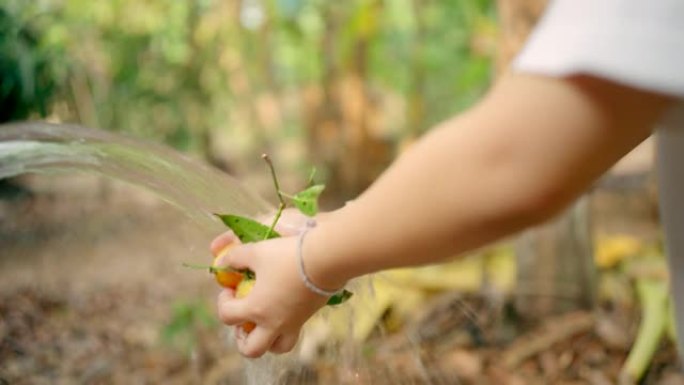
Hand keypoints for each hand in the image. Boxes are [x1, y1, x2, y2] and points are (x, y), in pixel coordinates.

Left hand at [211, 209, 330, 357]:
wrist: (326, 258)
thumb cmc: (287, 255)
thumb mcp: (256, 251)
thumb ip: (235, 258)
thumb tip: (222, 263)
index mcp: (256, 308)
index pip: (227, 316)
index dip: (223, 302)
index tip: (230, 288)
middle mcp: (274, 322)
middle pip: (252, 349)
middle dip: (242, 339)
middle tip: (244, 319)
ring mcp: (293, 322)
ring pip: (278, 347)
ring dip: (267, 339)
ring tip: (265, 321)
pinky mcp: (309, 316)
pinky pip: (294, 331)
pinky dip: (286, 326)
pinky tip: (285, 305)